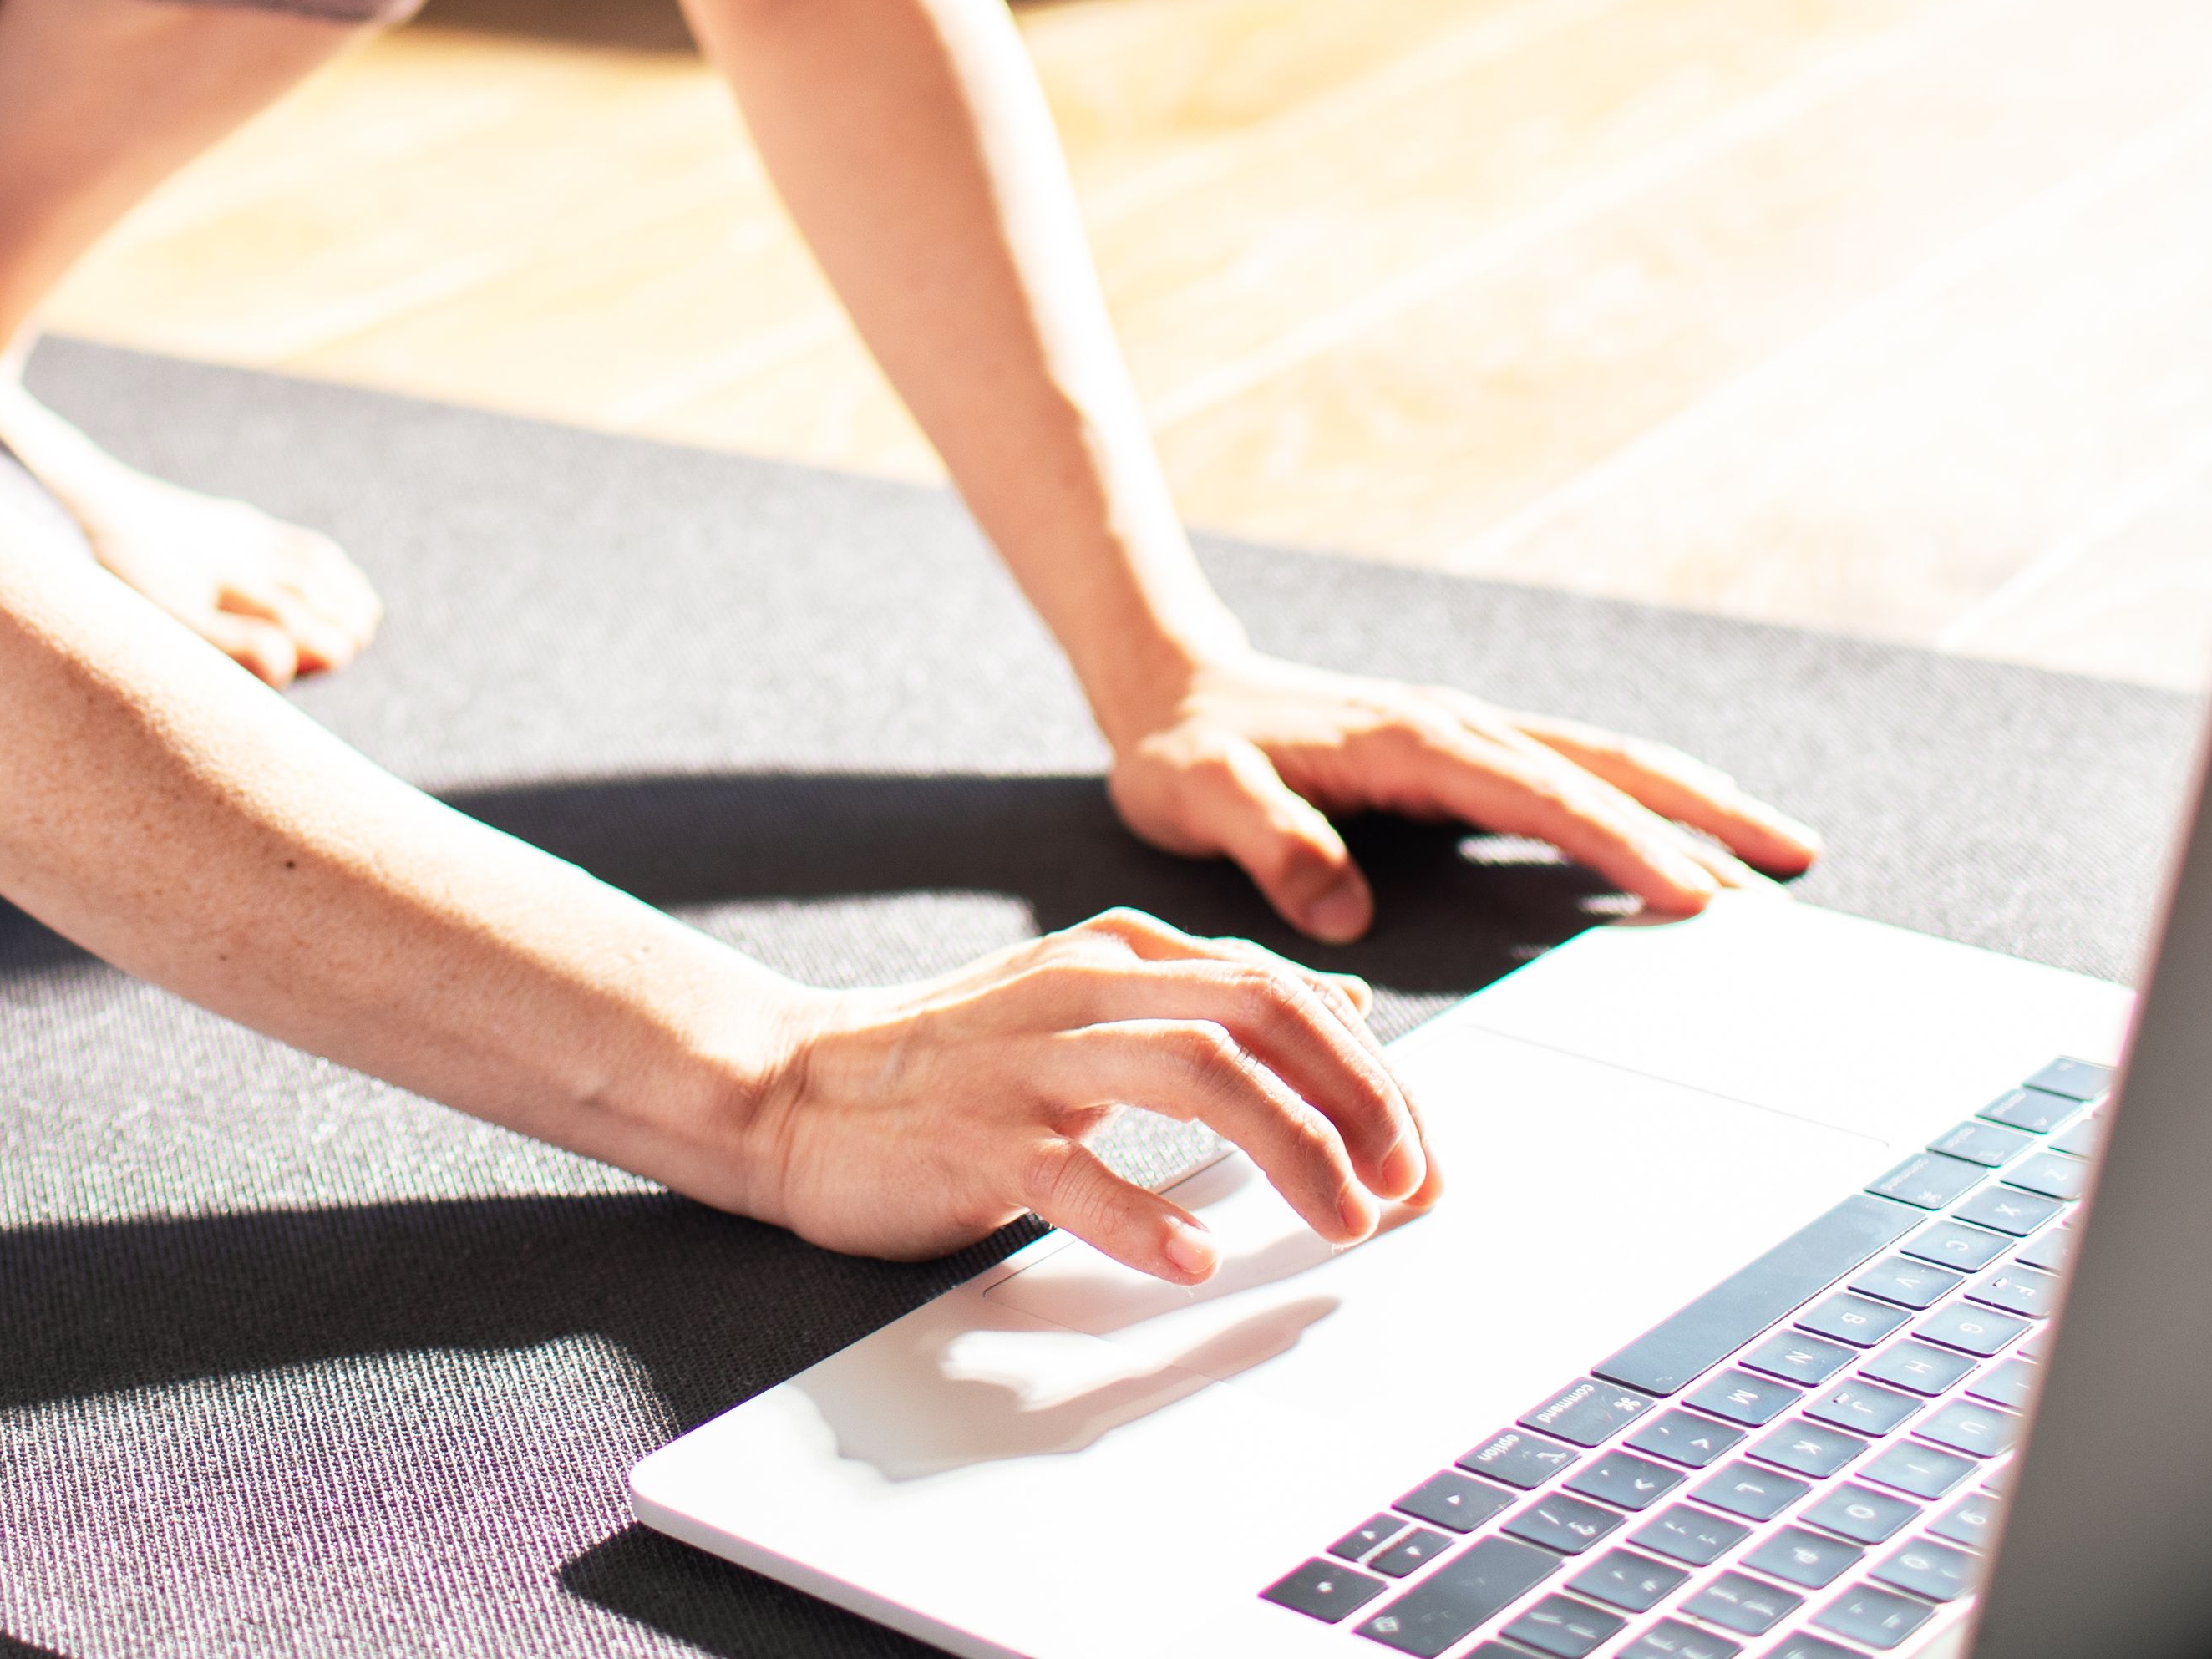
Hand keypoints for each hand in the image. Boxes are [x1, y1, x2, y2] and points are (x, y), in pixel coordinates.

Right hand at [745, 907, 1431, 1278]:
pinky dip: (1144, 1214)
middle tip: (1406, 1187)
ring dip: (1290, 1149)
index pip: (1283, 992)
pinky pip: (1072, 1170)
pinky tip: (1193, 1258)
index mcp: (1124, 954)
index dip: (1372, 1075)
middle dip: (1356, 1103)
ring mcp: (1029, 1060)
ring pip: (1195, 1071)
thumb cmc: (953, 1058)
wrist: (789, 1085)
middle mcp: (1086, 988)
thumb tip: (1344, 1002)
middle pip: (1259, 1014)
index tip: (1422, 1156)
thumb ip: (1214, 998)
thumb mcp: (1094, 1001)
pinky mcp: (976, 1135)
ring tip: (1343, 1219)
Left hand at [1108, 650, 1819, 939]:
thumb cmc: (1185, 750)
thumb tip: (1345, 909)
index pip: (1539, 796)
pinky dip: (1645, 799)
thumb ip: (1271, 844)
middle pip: (1605, 766)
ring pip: (1606, 763)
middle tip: (1792, 865)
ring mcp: (1468, 735)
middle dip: (1703, 813)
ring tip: (1780, 851)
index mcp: (1412, 741)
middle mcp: (1457, 727)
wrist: (1170, 687)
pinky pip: (1576, 774)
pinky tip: (1684, 837)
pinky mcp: (1464, 752)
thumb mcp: (1200, 797)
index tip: (1693, 889)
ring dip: (1694, 801)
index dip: (1619, 841)